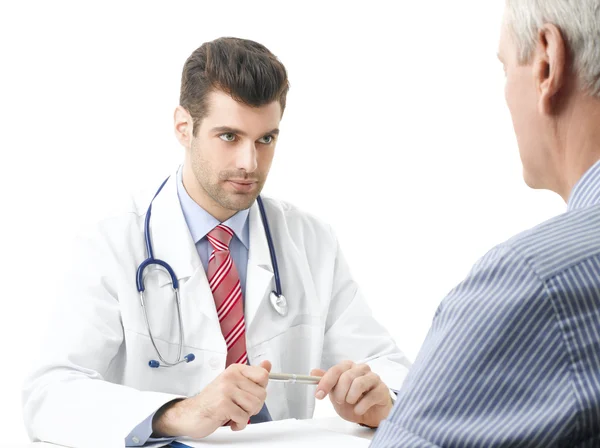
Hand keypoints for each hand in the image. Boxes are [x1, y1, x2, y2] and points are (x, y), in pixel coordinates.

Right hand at [153, 360, 271, 438]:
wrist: (190, 414)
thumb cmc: (212, 401)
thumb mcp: (233, 384)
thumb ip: (252, 375)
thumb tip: (267, 364)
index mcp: (235, 370)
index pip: (263, 375)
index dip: (261, 389)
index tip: (251, 394)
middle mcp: (231, 377)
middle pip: (261, 394)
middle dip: (254, 406)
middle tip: (241, 408)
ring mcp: (226, 390)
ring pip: (254, 406)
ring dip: (246, 416)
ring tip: (235, 413)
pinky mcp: (223, 404)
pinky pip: (244, 417)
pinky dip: (239, 424)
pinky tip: (230, 421)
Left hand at [311, 361, 392, 427]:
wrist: (369, 415)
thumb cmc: (354, 401)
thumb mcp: (336, 393)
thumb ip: (326, 382)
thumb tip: (313, 372)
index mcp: (349, 367)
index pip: (336, 370)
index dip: (326, 382)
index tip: (319, 394)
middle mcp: (362, 369)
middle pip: (347, 376)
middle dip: (339, 392)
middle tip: (339, 401)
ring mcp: (374, 378)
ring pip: (359, 383)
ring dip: (350, 397)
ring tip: (350, 403)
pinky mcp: (382, 390)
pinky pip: (371, 396)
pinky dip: (361, 406)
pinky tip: (359, 410)